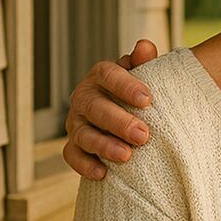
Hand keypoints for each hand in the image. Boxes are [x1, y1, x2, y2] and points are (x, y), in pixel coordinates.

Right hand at [62, 38, 158, 179]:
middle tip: (143, 134)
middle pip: (94, 107)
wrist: (129, 117)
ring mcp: (76, 122)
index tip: (148, 99)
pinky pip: (72, 156)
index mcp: (102, 76)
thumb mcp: (145, 77)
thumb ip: (145, 63)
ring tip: (126, 155)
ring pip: (83, 133)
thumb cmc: (139, 96)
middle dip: (118, 121)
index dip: (125, 85)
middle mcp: (84, 97)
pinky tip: (103, 174)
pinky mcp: (74, 145)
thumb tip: (145, 46)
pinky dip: (85, 165)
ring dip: (103, 145)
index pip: (108, 74)